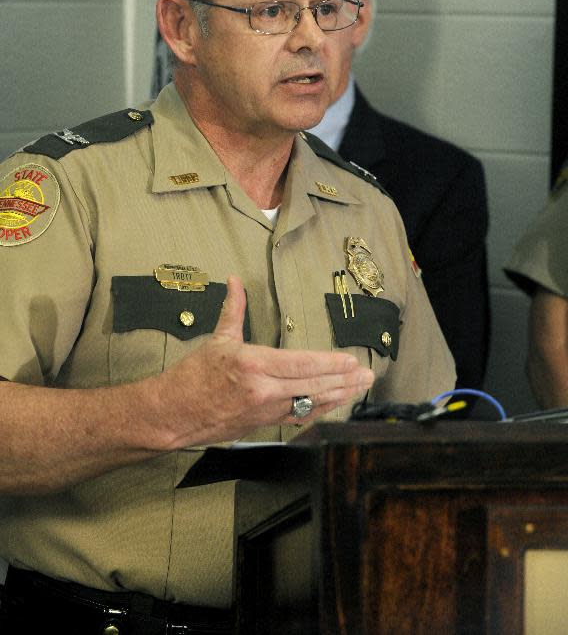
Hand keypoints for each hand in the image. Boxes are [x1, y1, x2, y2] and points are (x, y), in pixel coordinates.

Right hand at [156, 275, 373, 447]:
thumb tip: (235, 280)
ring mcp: (265, 410)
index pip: (301, 363)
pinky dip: (320, 411)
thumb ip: (233, 309)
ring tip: (360, 389)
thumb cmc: (192, 377)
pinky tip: (335, 405)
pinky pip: (298, 417)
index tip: (350, 360)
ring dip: (339, 396)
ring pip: (310, 403)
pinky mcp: (263, 424)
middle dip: (344, 380)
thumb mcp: (216, 339)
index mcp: (252, 365)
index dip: (330, 363)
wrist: (172, 414)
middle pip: (312, 385)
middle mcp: (263, 390)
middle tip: (368, 375)